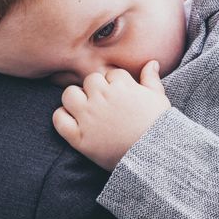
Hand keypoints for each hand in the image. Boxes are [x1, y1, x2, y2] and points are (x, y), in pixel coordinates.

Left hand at [52, 61, 170, 170]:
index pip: (111, 74)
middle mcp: (102, 98)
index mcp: (121, 86)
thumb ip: (151, 78)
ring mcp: (88, 117)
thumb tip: (152, 62)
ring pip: (69, 94)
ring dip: (76, 99)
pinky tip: (74, 122)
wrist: (154, 157)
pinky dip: (62, 118)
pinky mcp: (79, 137)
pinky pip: (59, 119)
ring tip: (87, 109)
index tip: (121, 96)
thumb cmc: (158, 127)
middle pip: (90, 80)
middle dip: (97, 89)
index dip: (116, 84)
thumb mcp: (159, 99)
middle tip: (105, 103)